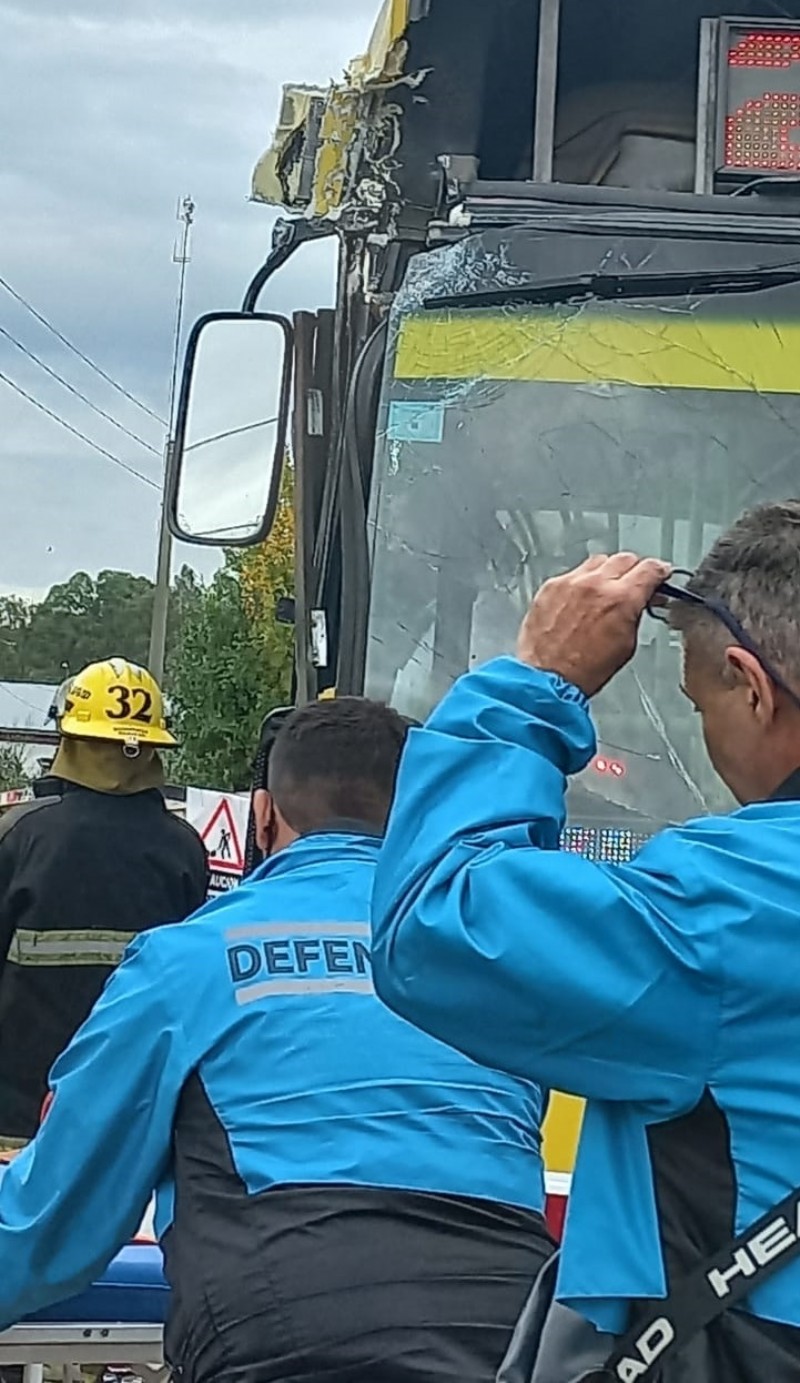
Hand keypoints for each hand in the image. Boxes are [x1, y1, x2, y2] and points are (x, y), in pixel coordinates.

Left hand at [517, 554, 671, 697]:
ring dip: (607, 572)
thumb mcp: (626, 644)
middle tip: (634, 584)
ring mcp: (570, 582)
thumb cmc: (584, 670)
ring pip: (598, 561)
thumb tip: (640, 602)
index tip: (659, 574)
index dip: (659, 571)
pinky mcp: (550, 586)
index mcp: (621, 599)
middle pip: (625, 559)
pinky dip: (581, 581)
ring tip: (605, 591)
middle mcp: (596, 585)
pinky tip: (581, 599)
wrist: (546, 678)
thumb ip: (635, 613)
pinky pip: (573, 573)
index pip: (650, 568)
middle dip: (634, 570)